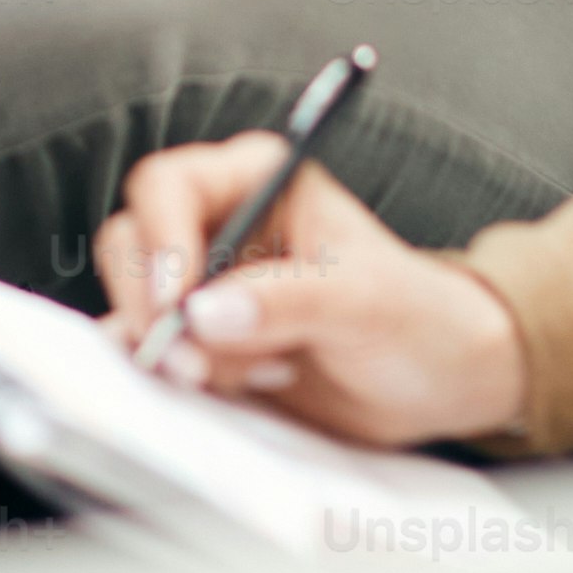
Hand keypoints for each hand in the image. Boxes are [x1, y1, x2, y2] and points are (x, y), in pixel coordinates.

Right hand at [92, 131, 530, 448]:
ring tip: (259, 375)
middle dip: (158, 310)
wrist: (439, 382)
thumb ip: (287, 299)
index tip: (177, 300)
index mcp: (256, 181)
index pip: (169, 188)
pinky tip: (241, 391)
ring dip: (179, 352)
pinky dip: (179, 380)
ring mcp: (206, 289)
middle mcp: (219, 226)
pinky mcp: (205, 344)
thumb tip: (206, 313)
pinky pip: (155, 356)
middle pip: (133, 247)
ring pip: (138, 307)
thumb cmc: (416, 317)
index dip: (160, 239)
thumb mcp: (364, 301)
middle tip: (197, 364)